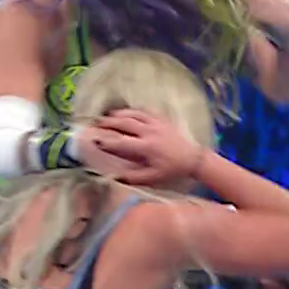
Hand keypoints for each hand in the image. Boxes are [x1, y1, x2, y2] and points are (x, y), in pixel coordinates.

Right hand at [82, 109, 205, 186]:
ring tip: (107, 116)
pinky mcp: (162, 119)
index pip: (121, 142)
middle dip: (108, 123)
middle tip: (95, 123)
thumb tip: (114, 176)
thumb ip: (133, 177)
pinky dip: (133, 110)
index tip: (94, 140)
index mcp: (146, 147)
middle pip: (124, 123)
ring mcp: (156, 123)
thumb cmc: (172, 169)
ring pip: (133, 114)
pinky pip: (144, 111)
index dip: (106, 141)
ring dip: (119, 114)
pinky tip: (126, 111)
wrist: (194, 158)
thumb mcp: (153, 178)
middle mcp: (149, 131)